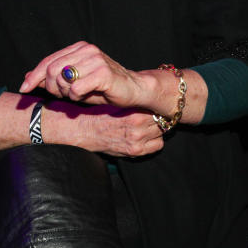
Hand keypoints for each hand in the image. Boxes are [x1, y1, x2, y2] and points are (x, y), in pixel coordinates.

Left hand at [20, 41, 152, 108]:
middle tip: (63, 96)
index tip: (24, 89)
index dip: (34, 76)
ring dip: (66, 93)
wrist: (133, 90)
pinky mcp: (103, 73)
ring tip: (78, 95)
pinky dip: (77, 96)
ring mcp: (96, 59)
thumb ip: (53, 78)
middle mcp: (88, 49)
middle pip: (52, 70)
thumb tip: (27, 77)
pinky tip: (86, 95)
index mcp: (80, 48)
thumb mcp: (74, 82)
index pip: (48, 61)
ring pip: (63, 79)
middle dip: (53, 88)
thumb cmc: (104, 87)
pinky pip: (76, 88)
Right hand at [47, 102, 163, 156]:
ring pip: (161, 132)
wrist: (84, 130)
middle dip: (158, 118)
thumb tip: (151, 97)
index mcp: (135, 110)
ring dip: (155, 130)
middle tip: (150, 117)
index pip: (159, 108)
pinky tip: (145, 138)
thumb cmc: (99, 114)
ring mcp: (138, 139)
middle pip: (163, 120)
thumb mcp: (118, 102)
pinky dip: (154, 142)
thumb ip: (135, 102)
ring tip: (146, 127)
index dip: (156, 107)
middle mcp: (139, 125)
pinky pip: (157, 145)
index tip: (154, 107)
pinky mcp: (135, 151)